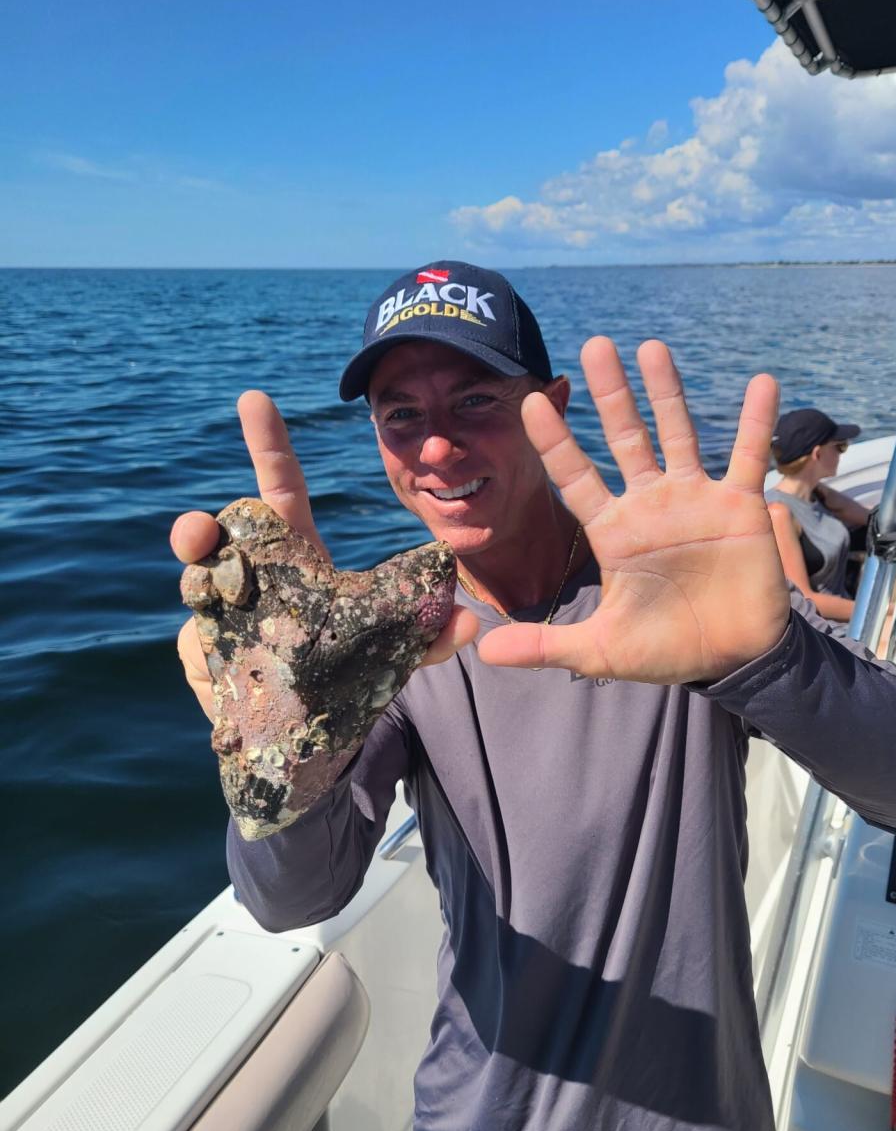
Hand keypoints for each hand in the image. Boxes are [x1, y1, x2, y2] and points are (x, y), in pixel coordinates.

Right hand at [171, 391, 475, 718]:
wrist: (319, 730)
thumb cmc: (351, 671)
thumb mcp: (396, 652)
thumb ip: (429, 636)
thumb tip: (466, 619)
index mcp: (296, 554)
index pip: (280, 489)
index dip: (268, 445)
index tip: (255, 399)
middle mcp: (252, 575)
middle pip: (214, 535)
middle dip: (195, 528)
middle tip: (198, 533)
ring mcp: (222, 615)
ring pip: (194, 588)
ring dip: (195, 587)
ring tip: (207, 599)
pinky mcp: (206, 657)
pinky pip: (196, 650)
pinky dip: (207, 659)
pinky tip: (223, 671)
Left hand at [477, 338, 789, 684]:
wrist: (731, 660)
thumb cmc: (665, 649)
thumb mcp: (599, 650)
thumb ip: (545, 646)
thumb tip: (483, 651)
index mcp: (613, 531)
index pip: (575, 477)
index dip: (555, 442)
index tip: (530, 403)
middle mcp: (650, 504)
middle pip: (624, 437)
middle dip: (610, 394)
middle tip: (594, 345)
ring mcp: (695, 500)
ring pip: (677, 434)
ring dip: (666, 392)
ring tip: (651, 347)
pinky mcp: (740, 507)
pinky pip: (748, 456)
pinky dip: (757, 422)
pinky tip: (762, 382)